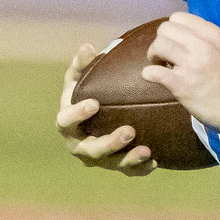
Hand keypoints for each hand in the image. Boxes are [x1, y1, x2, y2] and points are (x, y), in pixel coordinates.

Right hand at [55, 45, 155, 177]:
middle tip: (129, 131)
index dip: (77, 114)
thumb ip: (82, 64)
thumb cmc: (88, 92)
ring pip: (111, 164)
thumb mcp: (81, 77)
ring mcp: (98, 158)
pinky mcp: (115, 165)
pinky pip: (128, 172)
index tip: (94, 103)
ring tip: (146, 149)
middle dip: (109, 143)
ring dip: (128, 159)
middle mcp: (79, 145)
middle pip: (90, 150)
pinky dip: (140, 168)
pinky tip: (154, 161)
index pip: (65, 121)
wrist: (100, 115)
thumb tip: (87, 47)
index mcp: (67, 122)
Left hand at [142, 12, 219, 134]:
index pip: (179, 17)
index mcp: (213, 34)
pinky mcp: (181, 84)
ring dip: (154, 56)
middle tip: (166, 56)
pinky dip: (149, 74)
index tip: (176, 43)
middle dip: (161, 41)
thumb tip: (181, 40)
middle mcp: (201, 45)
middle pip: (165, 29)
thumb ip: (206, 41)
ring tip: (161, 66)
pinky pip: (153, 71)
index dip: (173, 30)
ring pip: (157, 46)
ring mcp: (191, 64)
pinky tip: (154, 78)